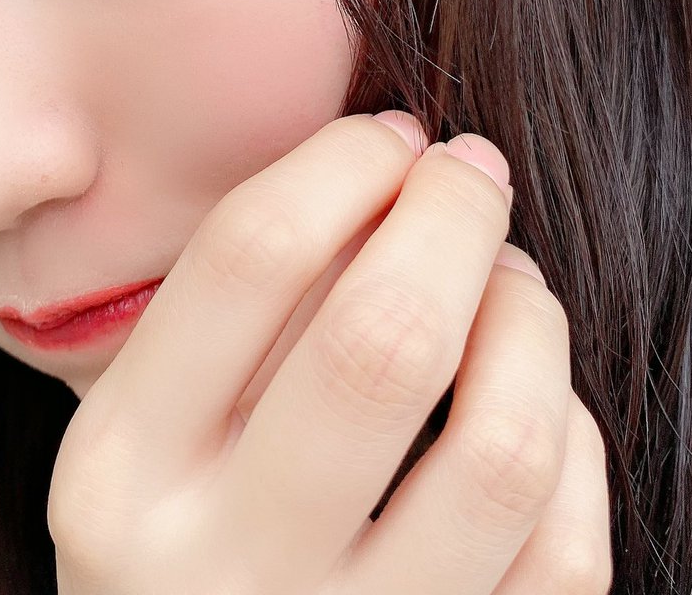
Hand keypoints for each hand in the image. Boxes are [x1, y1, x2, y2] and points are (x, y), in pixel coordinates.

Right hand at [47, 113, 612, 593]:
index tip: (393, 138)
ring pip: (499, 446)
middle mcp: (218, 566)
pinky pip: (560, 547)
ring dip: (526, 320)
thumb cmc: (185, 526)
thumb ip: (244, 306)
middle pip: (383, 338)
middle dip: (453, 215)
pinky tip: (535, 399)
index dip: (345, 164)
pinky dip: (569, 439)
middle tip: (471, 172)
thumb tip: (400, 157)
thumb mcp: (154, 424)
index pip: (249, 258)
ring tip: (511, 280)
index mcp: (121, 469)